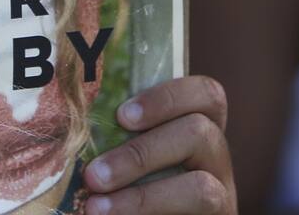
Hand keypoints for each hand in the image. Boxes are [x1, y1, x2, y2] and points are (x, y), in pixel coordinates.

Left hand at [83, 76, 236, 214]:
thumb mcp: (120, 152)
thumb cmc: (119, 180)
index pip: (205, 94)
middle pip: (201, 133)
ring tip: (96, 206)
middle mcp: (216, 157)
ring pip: (203, 188)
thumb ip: (112, 134)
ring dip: (142, 197)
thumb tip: (74, 120)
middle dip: (140, 153)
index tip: (122, 115)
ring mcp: (223, 195)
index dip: (166, 98)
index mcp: (196, 125)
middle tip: (94, 174)